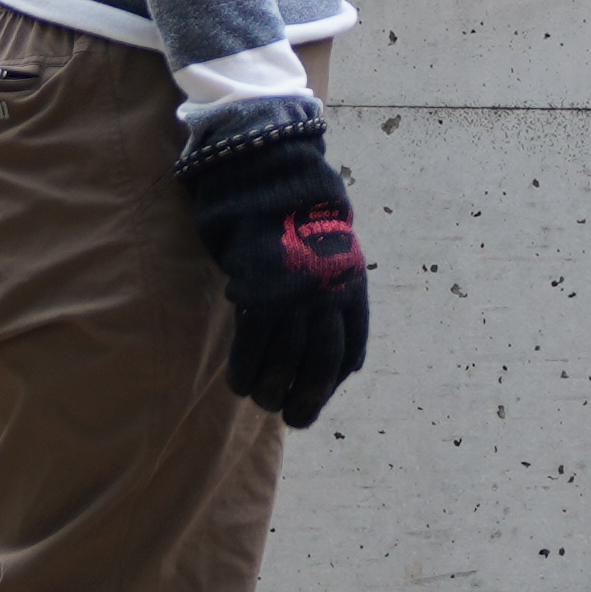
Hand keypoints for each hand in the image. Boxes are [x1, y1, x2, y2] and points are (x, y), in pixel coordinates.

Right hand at [171, 111, 370, 426]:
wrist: (268, 174)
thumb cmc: (294, 215)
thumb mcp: (329, 250)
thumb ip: (330, 291)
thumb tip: (327, 340)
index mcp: (350, 285)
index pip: (351, 349)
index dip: (335, 379)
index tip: (319, 394)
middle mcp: (328, 294)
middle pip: (322, 363)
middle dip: (308, 398)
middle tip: (294, 417)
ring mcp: (294, 294)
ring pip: (286, 360)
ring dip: (272, 389)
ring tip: (261, 401)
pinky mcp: (260, 291)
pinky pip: (253, 344)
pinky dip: (246, 370)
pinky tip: (239, 384)